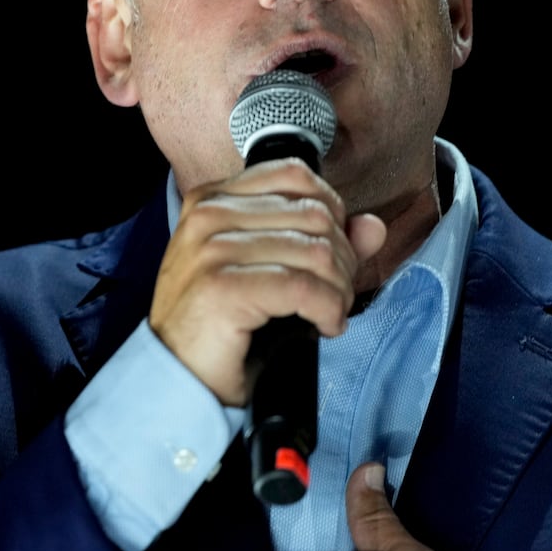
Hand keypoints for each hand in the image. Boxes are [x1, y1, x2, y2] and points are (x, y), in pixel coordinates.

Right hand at [150, 159, 386, 404]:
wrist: (180, 375)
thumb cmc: (219, 324)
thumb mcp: (270, 269)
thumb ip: (321, 240)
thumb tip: (372, 226)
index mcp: (212, 198)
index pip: (294, 175)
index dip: (331, 215)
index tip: (329, 255)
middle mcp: (207, 214)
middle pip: (314, 215)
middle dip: (341, 261)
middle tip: (332, 296)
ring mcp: (211, 249)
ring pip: (316, 251)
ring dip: (338, 290)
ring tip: (327, 313)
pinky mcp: (222, 286)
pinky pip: (304, 287)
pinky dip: (328, 310)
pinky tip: (324, 325)